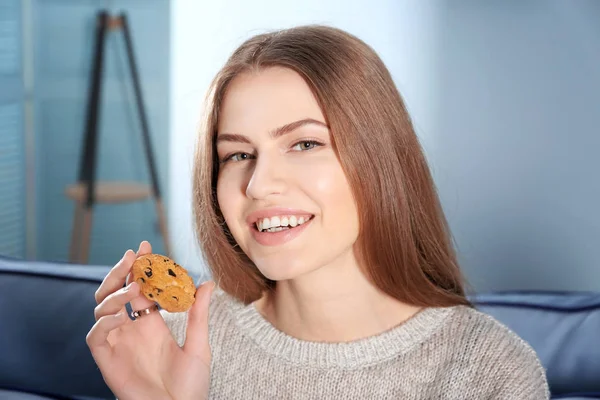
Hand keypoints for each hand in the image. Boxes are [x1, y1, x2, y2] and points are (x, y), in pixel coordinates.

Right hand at [86, 241, 213, 399]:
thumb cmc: (190, 386)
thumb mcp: (198, 345)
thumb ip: (199, 314)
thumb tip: (207, 283)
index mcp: (152, 324)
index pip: (140, 288)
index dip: (140, 267)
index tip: (145, 246)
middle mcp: (132, 330)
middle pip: (116, 292)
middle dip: (121, 271)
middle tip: (133, 256)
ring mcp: (118, 343)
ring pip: (102, 308)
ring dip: (115, 293)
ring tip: (134, 288)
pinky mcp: (107, 360)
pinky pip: (96, 335)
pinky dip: (105, 322)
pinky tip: (122, 316)